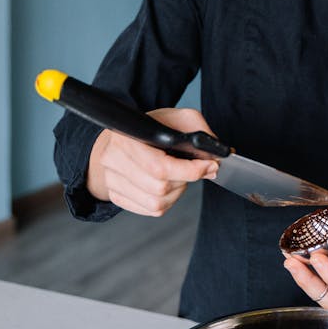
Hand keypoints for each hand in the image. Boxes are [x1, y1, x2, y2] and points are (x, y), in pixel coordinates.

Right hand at [86, 107, 218, 216]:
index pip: (159, 167)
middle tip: (192, 169)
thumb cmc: (150, 127)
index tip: (210, 165)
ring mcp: (111, 181)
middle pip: (160, 188)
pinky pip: (150, 210)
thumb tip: (217, 157)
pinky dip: (166, 201)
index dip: (190, 170)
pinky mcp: (116, 196)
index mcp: (126, 138)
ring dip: (176, 193)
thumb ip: (200, 131)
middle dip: (184, 180)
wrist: (122, 137)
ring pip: (156, 203)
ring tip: (177, 176)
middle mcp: (112, 161)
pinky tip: (166, 185)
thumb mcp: (176, 118)